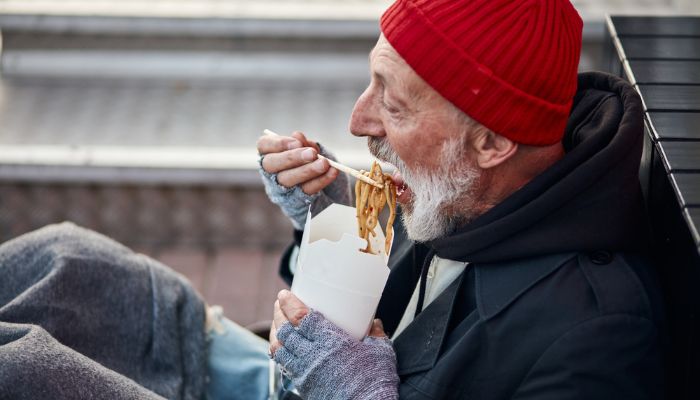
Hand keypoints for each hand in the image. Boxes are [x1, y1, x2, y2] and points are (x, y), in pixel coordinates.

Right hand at [257, 131, 337, 194]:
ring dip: (308, 171)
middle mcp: (269, 170)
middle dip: (293, 157)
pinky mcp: (294, 199)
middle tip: (312, 153)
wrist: (324, 180)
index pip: (264, 145)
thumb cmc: (310, 158)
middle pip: (272, 164)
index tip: (298, 142)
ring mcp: (280, 186)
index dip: (279, 143)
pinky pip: (306, 189)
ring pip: (288, 179)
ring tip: (324, 163)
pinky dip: (321, 180)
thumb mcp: (308, 147)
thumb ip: (302, 142)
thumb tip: (297, 136)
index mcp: (268, 153)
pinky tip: (332, 172)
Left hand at [269, 290, 398, 399]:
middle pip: (285, 330)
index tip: (284, 294)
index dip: (289, 303)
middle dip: (278, 314)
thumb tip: (374, 323)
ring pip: (279, 348)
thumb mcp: (380, 351)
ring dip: (275, 332)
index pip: (300, 317)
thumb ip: (376, 334)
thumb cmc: (375, 380)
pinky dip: (278, 352)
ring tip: (277, 324)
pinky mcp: (304, 385)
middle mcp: (313, 354)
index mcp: (331, 341)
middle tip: (279, 304)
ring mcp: (305, 371)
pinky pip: (284, 365)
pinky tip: (281, 348)